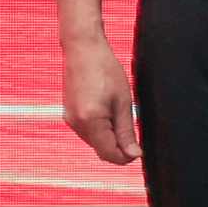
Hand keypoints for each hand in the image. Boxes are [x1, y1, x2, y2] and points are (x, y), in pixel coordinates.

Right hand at [59, 39, 138, 168]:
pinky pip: (87, 131)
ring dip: (109, 137)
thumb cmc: (104, 69)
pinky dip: (99, 129)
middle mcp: (76, 124)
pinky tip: (107, 111)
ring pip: (94, 142)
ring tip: (117, 112)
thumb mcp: (123, 102)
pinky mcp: (68, 114)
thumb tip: (133, 154)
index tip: (139, 149)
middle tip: (131, 128)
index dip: (127, 156)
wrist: (83, 49)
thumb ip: (127, 132)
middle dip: (118, 147)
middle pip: (101, 150)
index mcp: (90, 122)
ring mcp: (70, 119)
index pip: (110, 154)